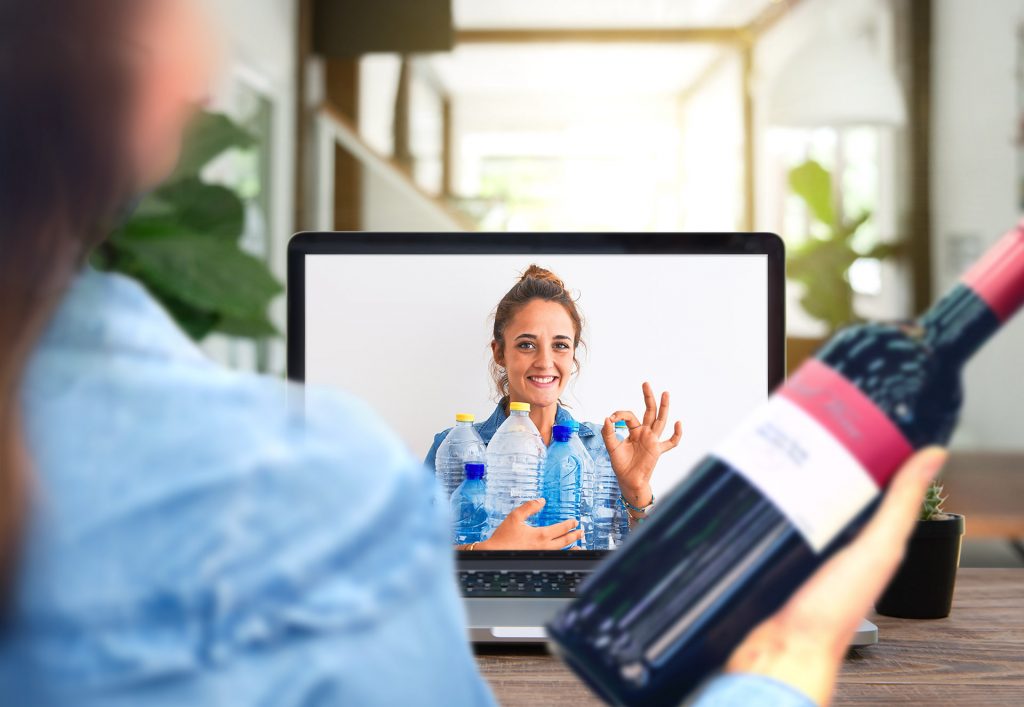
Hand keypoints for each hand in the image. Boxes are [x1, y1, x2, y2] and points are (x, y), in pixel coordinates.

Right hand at [479, 499, 583, 550]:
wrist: (493, 553)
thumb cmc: (503, 537)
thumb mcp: (515, 517)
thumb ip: (529, 507)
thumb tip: (541, 500)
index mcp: (541, 535)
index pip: (561, 528)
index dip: (569, 524)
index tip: (575, 521)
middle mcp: (544, 546)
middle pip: (564, 540)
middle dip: (574, 535)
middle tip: (581, 532)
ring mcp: (542, 554)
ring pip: (561, 551)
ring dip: (571, 547)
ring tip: (579, 546)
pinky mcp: (537, 559)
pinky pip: (555, 557)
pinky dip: (563, 555)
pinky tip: (564, 554)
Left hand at [604, 382, 682, 507]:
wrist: (628, 481)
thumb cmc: (621, 465)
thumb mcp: (611, 448)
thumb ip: (608, 433)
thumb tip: (607, 419)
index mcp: (634, 431)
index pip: (629, 416)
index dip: (620, 414)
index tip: (611, 419)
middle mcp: (645, 433)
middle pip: (649, 411)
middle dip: (648, 397)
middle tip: (645, 383)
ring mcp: (653, 440)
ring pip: (660, 420)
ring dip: (663, 407)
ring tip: (665, 393)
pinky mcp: (658, 450)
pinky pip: (671, 442)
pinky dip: (676, 434)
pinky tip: (678, 423)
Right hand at [725, 447, 947, 704]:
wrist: (778, 651)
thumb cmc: (829, 615)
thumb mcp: (876, 550)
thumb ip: (901, 506)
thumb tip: (931, 457)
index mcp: (863, 540)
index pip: (862, 483)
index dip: (854, 450)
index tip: (842, 418)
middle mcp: (829, 542)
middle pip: (816, 487)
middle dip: (803, 460)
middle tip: (792, 429)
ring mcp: (793, 548)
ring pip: (782, 500)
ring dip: (771, 480)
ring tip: (761, 452)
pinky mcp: (763, 555)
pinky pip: (757, 520)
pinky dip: (750, 504)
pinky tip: (740, 489)